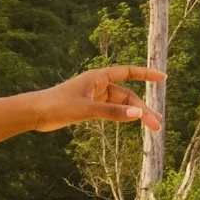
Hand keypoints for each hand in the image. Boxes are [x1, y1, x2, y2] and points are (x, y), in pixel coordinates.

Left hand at [32, 64, 162, 132]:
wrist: (35, 113)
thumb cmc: (57, 106)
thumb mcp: (86, 110)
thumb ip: (112, 113)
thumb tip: (138, 115)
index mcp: (98, 77)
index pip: (128, 72)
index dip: (146, 74)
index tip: (163, 78)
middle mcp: (98, 84)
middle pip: (127, 95)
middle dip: (143, 109)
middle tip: (157, 125)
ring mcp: (94, 96)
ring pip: (121, 105)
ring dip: (135, 115)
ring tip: (152, 127)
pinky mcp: (89, 107)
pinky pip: (112, 111)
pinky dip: (122, 116)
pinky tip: (133, 123)